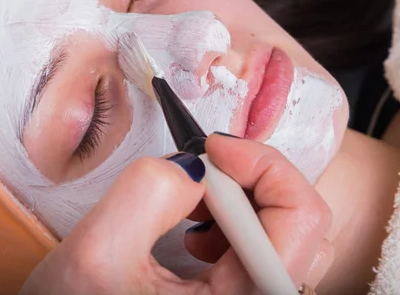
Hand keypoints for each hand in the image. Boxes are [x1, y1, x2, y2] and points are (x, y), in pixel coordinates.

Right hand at [20, 133, 331, 294]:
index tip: (215, 147)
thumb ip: (149, 193)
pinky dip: (230, 222)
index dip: (263, 166)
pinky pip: (260, 247)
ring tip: (192, 205)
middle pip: (298, 221)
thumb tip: (196, 167)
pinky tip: (193, 231)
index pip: (301, 219)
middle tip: (200, 169)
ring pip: (281, 231)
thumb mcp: (98, 253)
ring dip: (239, 202)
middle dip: (247, 181)